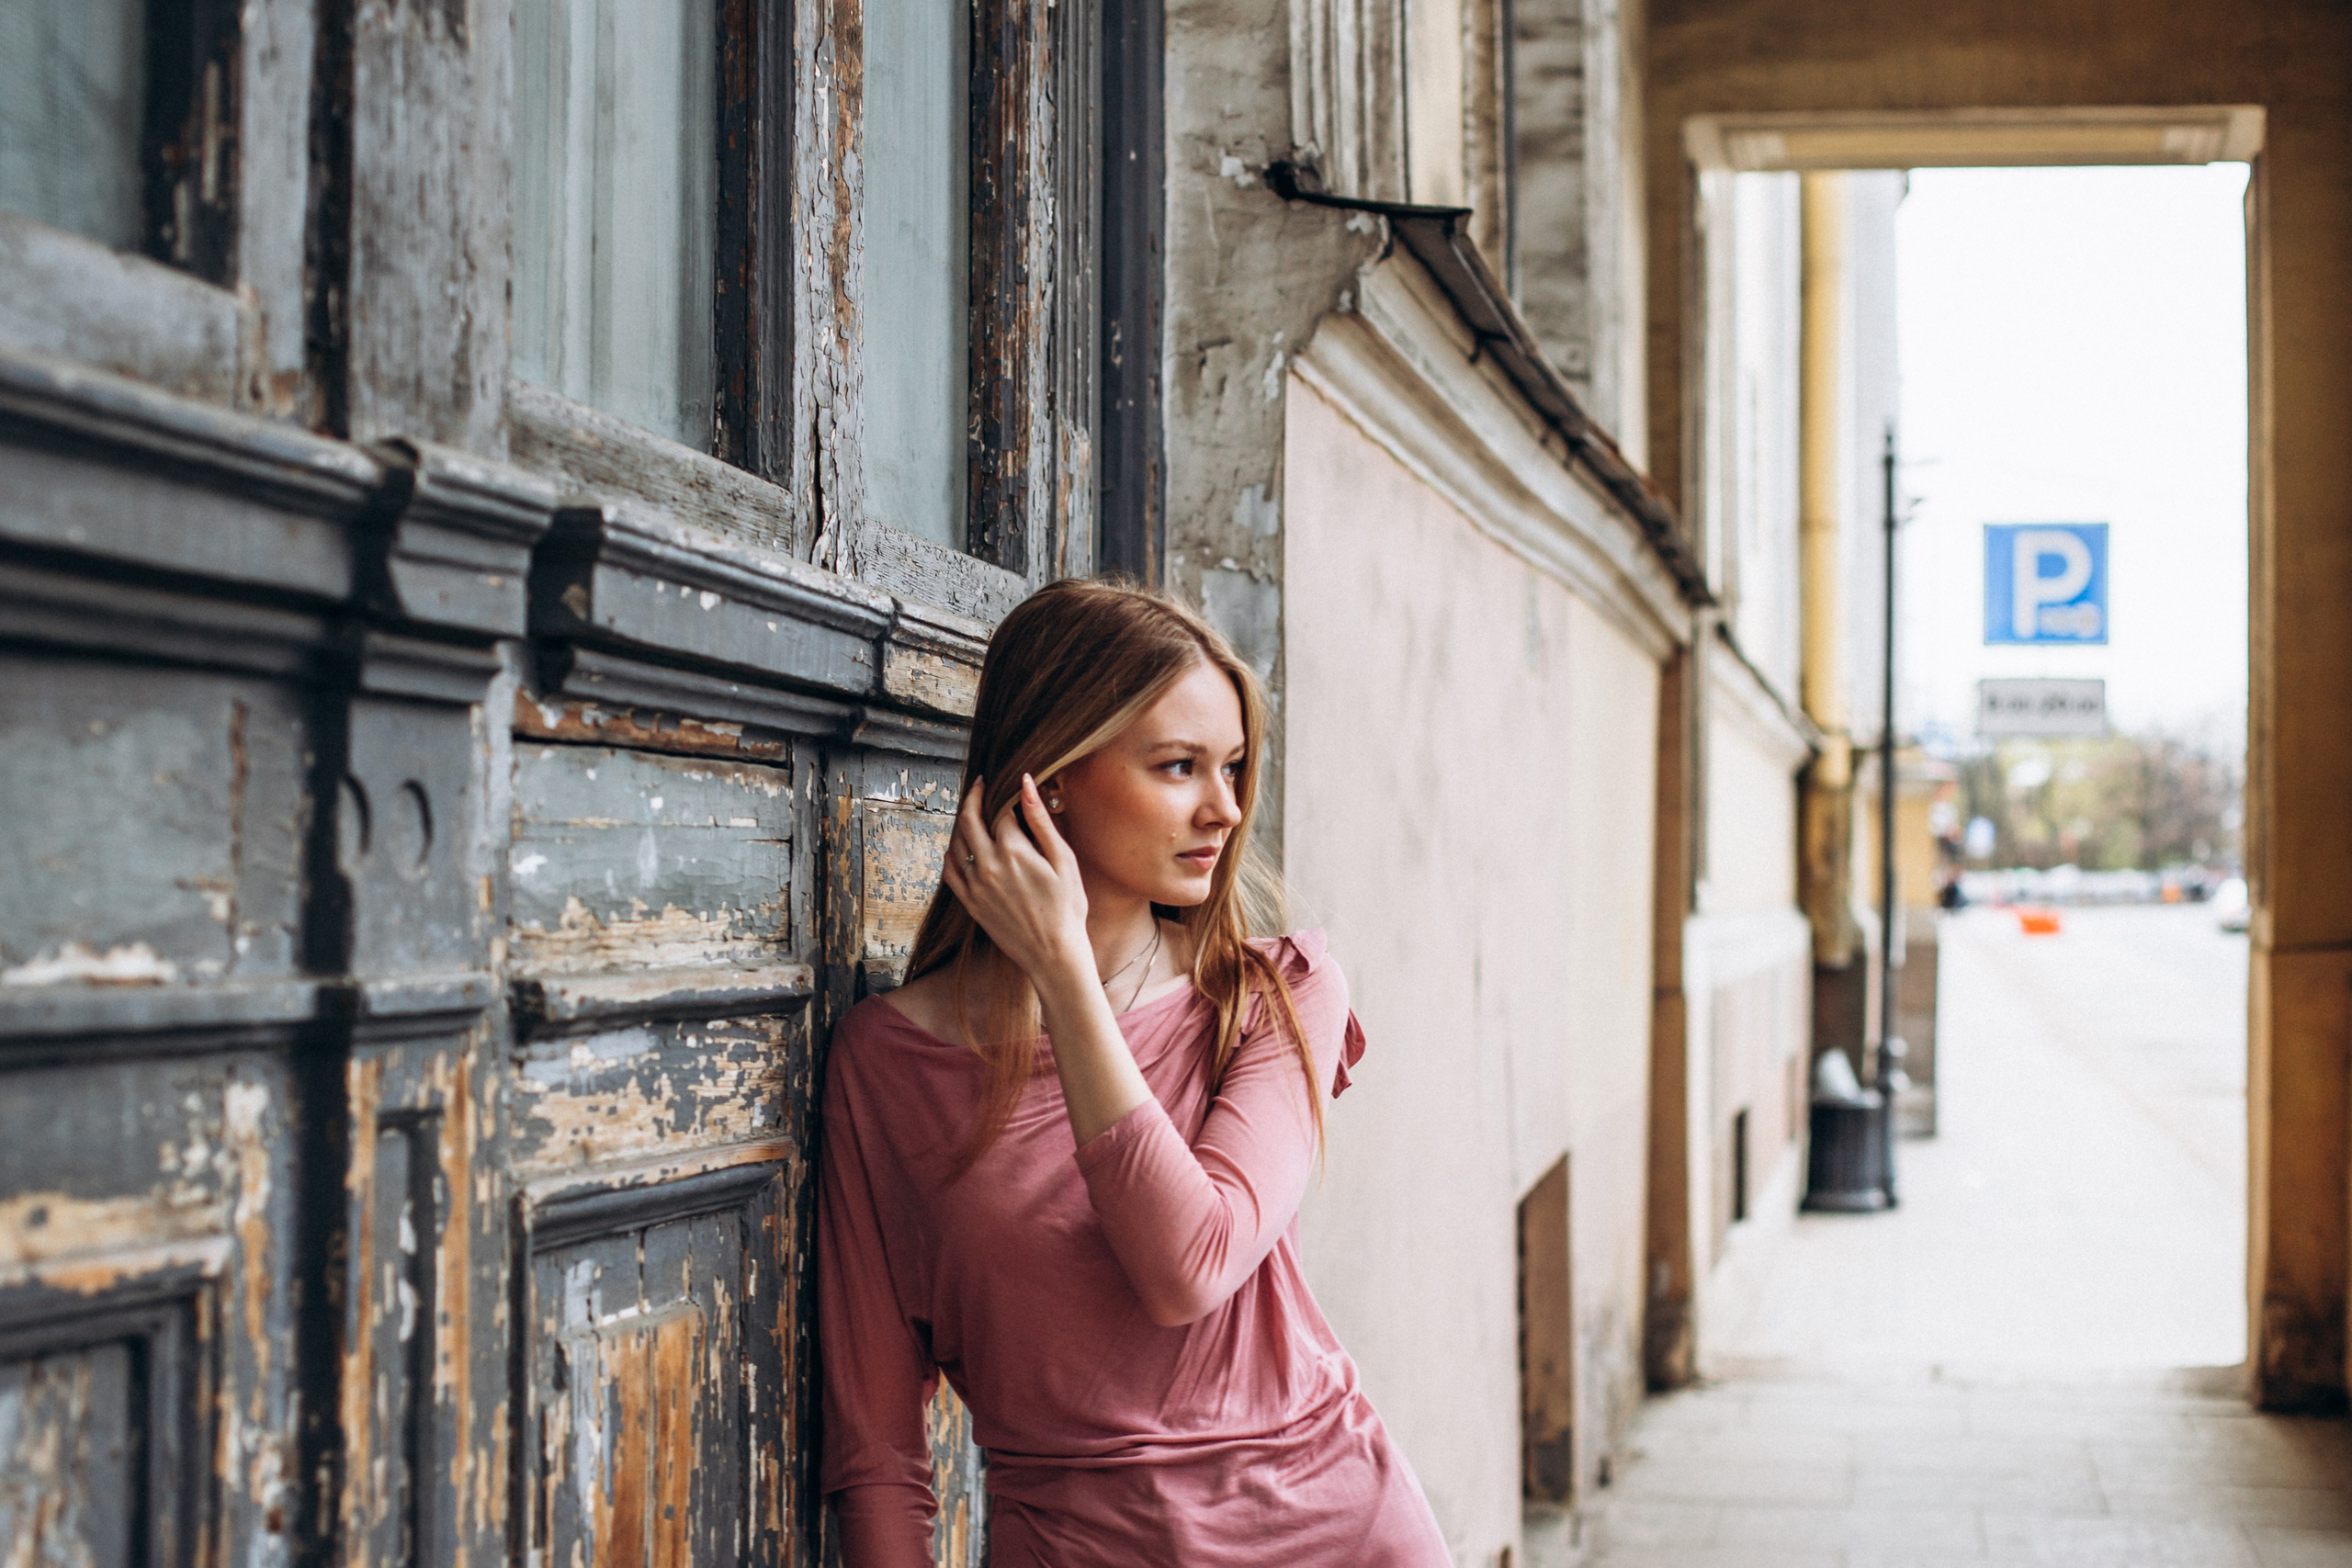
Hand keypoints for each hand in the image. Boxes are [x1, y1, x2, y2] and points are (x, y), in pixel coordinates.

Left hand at [941, 775, 1092, 993]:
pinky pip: (950, 871)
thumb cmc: (1067, 908)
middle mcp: (988, 865)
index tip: (1010, 789)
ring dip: (961, 822)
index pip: (1001, 811)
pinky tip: (959, 846)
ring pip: (956, 842)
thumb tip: (1027, 784)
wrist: (1054, 953)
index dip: (1005, 797)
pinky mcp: (971, 903)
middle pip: (970, 819)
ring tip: (972, 812)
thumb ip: (1042, 820)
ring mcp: (976, 885)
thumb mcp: (1063, 860)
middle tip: (980, 785)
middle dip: (974, 797)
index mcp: (1014, 851)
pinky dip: (951, 853)